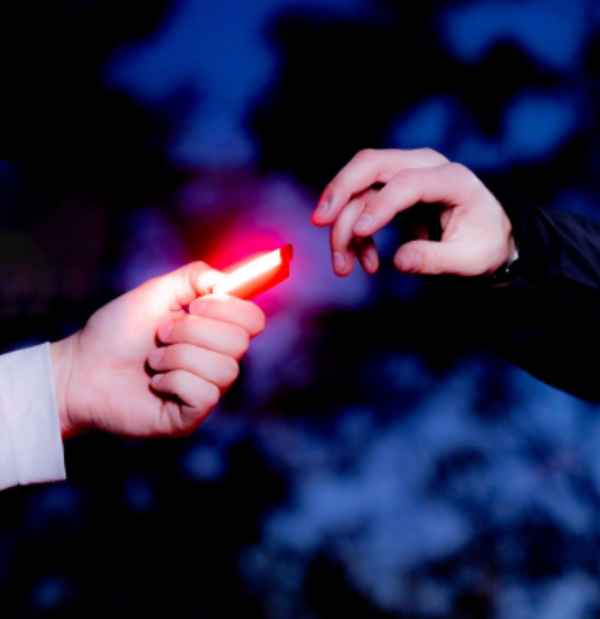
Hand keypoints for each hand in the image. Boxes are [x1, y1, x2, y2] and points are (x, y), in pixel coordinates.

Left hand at [50, 262, 264, 438]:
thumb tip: (230, 281)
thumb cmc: (116, 332)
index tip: (195, 305)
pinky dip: (173, 381)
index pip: (254, 319)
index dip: (230, 308)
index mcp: (214, 330)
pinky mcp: (192, 415)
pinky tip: (155, 383)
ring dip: (179, 356)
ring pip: (224, 369)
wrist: (81, 369)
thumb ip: (195, 277)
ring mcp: (207, 389)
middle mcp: (217, 360)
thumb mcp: (155, 292)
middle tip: (162, 333)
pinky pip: (205, 394)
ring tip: (154, 359)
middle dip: (193, 331)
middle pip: (240, 342)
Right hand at [312, 148, 514, 276]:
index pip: (407, 182)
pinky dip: (356, 234)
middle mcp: (425, 166)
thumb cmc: (483, 243)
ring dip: (342, 226)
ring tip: (342, 267)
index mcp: (452, 179)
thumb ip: (436, 260)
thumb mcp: (470, 259)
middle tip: (319, 222)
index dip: (380, 206)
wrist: (489, 233)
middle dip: (340, 191)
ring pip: (359, 186)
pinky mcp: (393, 189)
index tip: (360, 233)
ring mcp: (406, 174)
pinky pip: (362, 204)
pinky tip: (366, 262)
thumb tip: (400, 261)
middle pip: (370, 164)